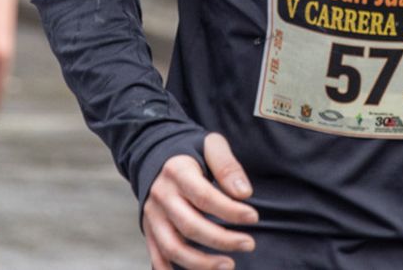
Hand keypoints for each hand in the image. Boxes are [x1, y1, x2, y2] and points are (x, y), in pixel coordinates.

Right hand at [143, 133, 257, 269]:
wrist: (155, 153)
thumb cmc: (192, 151)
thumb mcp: (211, 145)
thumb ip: (227, 165)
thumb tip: (244, 193)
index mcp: (177, 172)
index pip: (204, 197)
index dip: (230, 211)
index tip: (253, 217)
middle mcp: (162, 196)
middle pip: (190, 226)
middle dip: (222, 240)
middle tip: (249, 244)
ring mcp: (152, 216)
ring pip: (173, 248)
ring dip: (201, 263)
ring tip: (229, 265)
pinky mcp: (148, 229)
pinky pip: (157, 256)